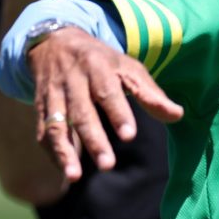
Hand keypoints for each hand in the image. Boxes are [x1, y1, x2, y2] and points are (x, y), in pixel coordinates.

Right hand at [29, 28, 183, 179]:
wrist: (54, 42)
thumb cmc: (102, 61)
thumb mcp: (127, 68)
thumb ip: (151, 93)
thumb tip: (177, 115)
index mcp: (97, 67)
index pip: (107, 91)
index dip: (118, 113)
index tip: (129, 136)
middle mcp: (72, 81)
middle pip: (81, 112)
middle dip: (93, 139)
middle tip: (108, 165)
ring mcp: (53, 95)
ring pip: (56, 125)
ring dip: (64, 152)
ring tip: (75, 176)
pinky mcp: (41, 108)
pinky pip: (43, 132)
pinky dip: (53, 153)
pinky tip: (67, 172)